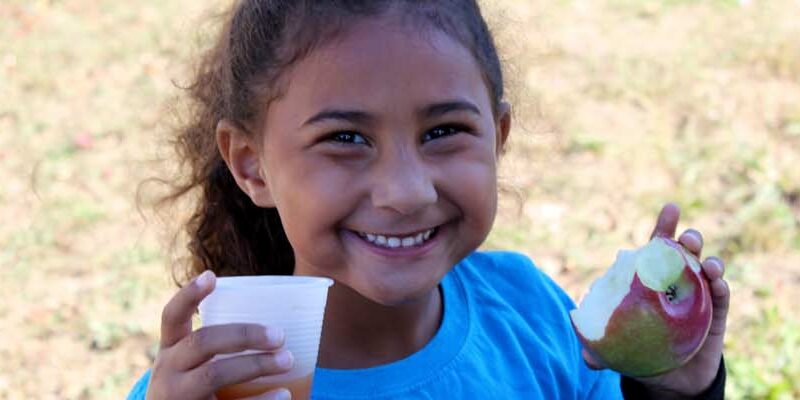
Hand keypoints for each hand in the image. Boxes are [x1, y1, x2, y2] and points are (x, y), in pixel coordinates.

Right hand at [146, 270, 293, 399]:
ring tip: (288, 359)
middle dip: (243, 334)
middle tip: (280, 335)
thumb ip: (215, 348)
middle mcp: (167, 371)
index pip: (172, 316)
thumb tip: (277, 326)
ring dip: (255, 364)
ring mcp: (178, 397)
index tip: (211, 275)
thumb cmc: (194, 390)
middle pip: (203, 342)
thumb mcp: (189, 367)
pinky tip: (284, 394)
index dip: (188, 295)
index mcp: (170, 351)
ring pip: (214, 374)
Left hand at [582, 203, 729, 396]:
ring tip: (707, 264)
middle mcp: (679, 283)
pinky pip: (722, 299)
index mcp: (653, 281)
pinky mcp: (717, 316)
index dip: (664, 227)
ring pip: (709, 271)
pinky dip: (722, 288)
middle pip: (686, 254)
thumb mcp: (618, 350)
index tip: (671, 208)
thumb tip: (587, 360)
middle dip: (690, 240)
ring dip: (710, 262)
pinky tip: (719, 284)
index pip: (658, 249)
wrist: (671, 377)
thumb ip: (601, 352)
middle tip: (688, 239)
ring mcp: (701, 297)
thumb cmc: (641, 350)